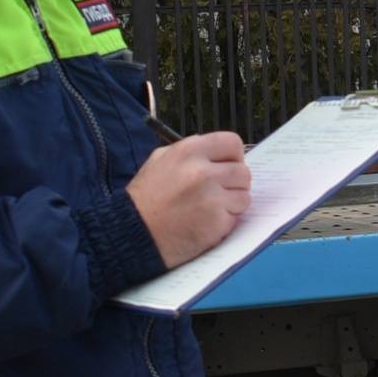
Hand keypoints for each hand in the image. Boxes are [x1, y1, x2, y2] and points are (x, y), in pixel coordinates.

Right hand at [127, 132, 249, 268]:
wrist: (133, 233)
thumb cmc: (145, 199)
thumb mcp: (159, 161)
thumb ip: (188, 152)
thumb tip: (214, 152)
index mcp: (188, 151)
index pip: (232, 142)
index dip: (233, 157)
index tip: (227, 167)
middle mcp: (202, 171)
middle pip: (243, 172)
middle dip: (234, 184)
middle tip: (218, 193)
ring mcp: (211, 197)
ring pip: (244, 196)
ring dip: (232, 204)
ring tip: (210, 209)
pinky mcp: (216, 222)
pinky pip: (236, 217)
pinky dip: (225, 222)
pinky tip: (205, 223)